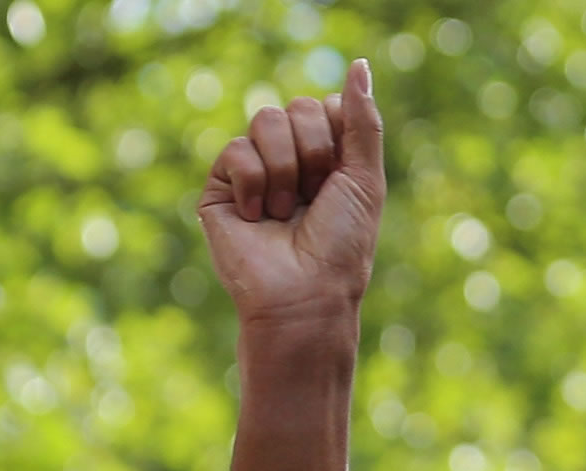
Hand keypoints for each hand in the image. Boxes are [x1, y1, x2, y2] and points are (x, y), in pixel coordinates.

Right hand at [196, 57, 384, 331]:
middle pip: (297, 108)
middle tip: (313, 198)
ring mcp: (254, 170)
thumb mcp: (364, 179)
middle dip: (313, 153)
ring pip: (265, 119)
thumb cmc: (342, 245)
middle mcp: (291, 158)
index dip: (337, 139)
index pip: (327, 106)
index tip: (340, 180)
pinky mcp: (220, 185)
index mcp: (328, 157)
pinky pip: (236, 149)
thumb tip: (359, 64)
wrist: (305, 292)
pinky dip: (254, 184)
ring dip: (285, 170)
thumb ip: (362, 122)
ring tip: (286, 212)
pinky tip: (258, 217)